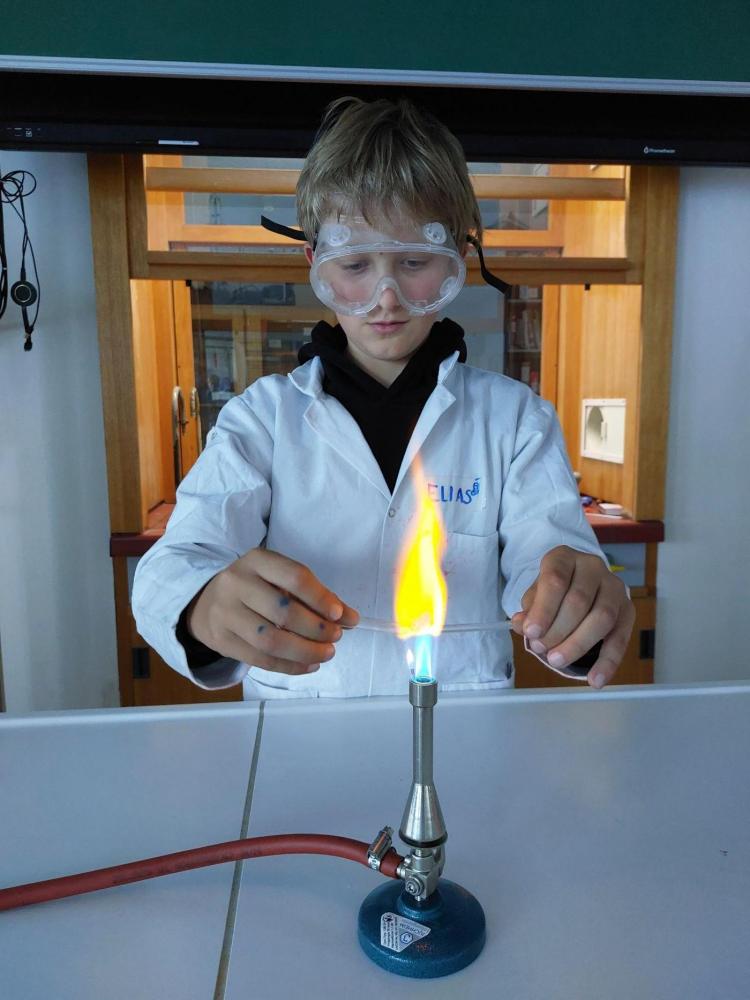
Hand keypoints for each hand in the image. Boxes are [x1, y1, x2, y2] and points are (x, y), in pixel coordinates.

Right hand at [186, 548, 358, 674]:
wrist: (206, 603)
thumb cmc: (255, 588)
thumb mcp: (279, 580)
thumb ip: (314, 596)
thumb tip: (350, 618)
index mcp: (256, 560)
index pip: (294, 577)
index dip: (320, 597)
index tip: (340, 614)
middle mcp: (236, 583)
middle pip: (284, 611)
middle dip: (317, 628)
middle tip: (336, 637)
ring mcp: (225, 613)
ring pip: (272, 640)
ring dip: (306, 651)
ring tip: (326, 653)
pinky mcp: (221, 640)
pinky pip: (261, 659)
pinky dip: (290, 666)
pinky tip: (308, 665)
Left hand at [511, 546, 634, 688]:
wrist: (578, 583)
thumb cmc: (553, 591)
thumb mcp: (535, 595)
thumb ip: (529, 610)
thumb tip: (523, 626)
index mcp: (564, 558)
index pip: (555, 579)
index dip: (543, 608)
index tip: (531, 632)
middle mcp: (593, 567)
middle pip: (579, 600)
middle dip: (557, 630)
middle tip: (540, 649)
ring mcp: (614, 587)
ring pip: (602, 618)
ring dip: (578, 644)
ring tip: (556, 661)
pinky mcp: (628, 610)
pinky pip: (620, 639)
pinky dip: (608, 662)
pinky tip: (595, 680)